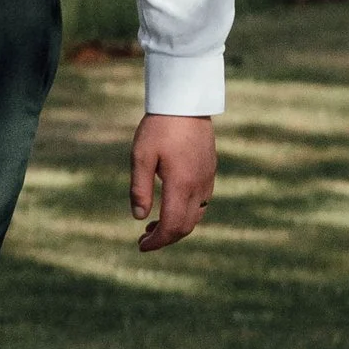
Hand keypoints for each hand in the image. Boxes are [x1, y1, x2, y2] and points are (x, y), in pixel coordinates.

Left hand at [131, 112, 216, 251]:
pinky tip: (171, 206)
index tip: (141, 246)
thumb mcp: (140, 156)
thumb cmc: (159, 127)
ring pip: (196, 216)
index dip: (157, 241)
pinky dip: (186, 213)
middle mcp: (198, 186)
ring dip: (176, 226)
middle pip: (186, 226)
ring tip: (153, 226)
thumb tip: (139, 217)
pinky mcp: (209, 172)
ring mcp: (207, 180)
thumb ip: (140, 188)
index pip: (172, 225)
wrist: (186, 102)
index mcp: (181, 185)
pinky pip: (201, 203)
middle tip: (143, 239)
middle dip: (165, 238)